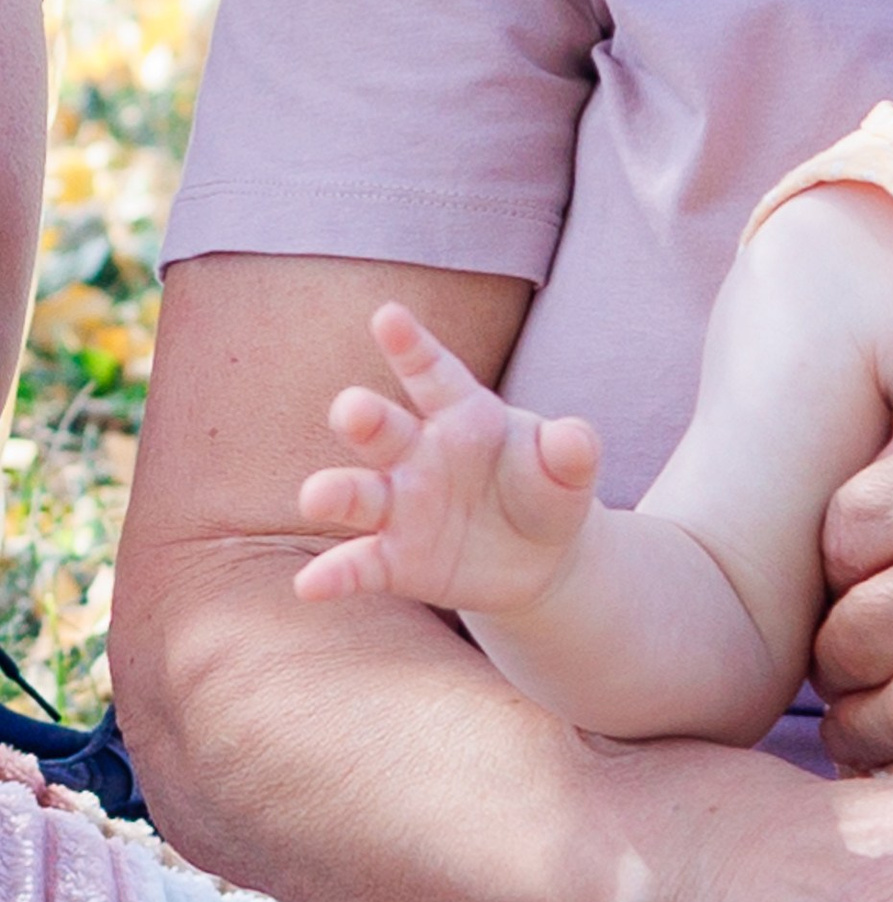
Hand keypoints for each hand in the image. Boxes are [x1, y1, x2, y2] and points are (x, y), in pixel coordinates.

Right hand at [294, 300, 599, 608]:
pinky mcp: (394, 560)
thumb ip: (571, 449)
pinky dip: (334, 575)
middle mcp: (417, 454)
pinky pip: (359, 565)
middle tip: (351, 409)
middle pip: (383, 428)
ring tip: (315, 497)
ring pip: (359, 494)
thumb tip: (573, 438)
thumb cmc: (545, 488)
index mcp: (461, 413)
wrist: (540, 555)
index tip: (387, 315)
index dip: (411, 345)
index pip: (433, 374)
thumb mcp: (568, 468)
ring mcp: (400, 507)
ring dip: (336, 493)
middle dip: (364, 418)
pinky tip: (310, 586)